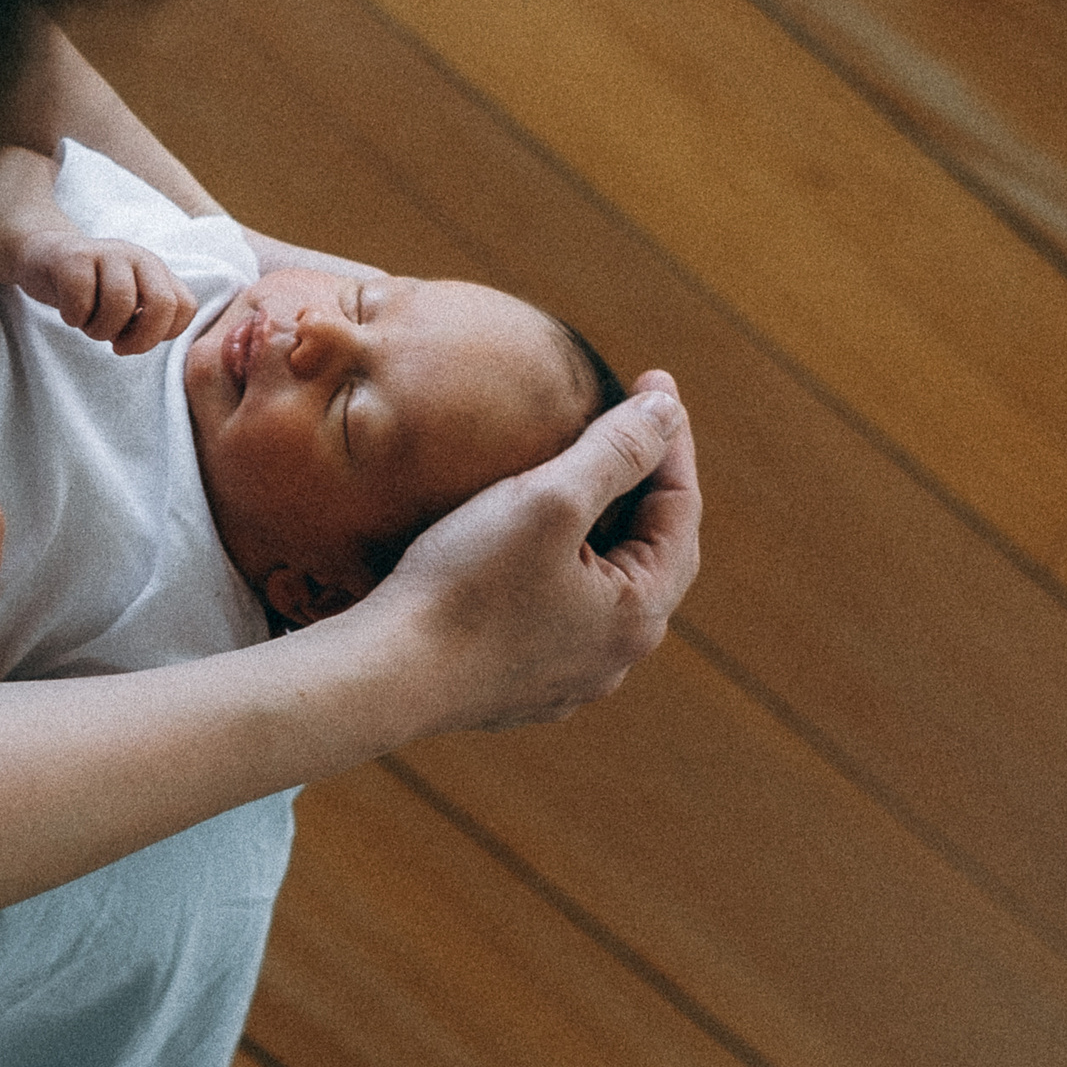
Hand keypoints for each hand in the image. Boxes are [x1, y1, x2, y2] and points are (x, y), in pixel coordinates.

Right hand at [12, 228, 197, 353]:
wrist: (45, 257)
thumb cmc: (91, 291)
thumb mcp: (128, 303)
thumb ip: (150, 318)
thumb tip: (154, 341)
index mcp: (157, 271)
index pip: (185, 307)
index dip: (163, 335)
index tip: (137, 341)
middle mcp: (139, 257)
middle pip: (162, 304)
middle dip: (140, 339)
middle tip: (117, 347)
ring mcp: (108, 252)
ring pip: (120, 303)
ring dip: (101, 330)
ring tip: (89, 325)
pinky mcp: (74, 256)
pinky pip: (82, 299)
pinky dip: (74, 317)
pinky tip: (70, 313)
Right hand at [370, 370, 699, 730]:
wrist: (385, 677)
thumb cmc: (465, 586)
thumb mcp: (549, 498)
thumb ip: (617, 449)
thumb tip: (668, 408)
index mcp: (640, 611)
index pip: (680, 507)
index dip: (669, 437)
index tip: (652, 378)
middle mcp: (618, 656)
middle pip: (652, 551)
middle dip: (645, 483)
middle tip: (635, 422)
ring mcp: (571, 678)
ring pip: (606, 587)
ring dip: (604, 530)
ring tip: (588, 481)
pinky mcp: (523, 688)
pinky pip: (562, 616)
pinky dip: (563, 569)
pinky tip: (534, 549)